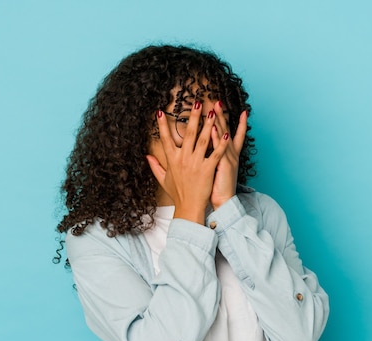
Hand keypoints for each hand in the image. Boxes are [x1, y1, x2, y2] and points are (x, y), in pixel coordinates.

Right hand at [146, 102, 228, 223]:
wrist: (189, 208)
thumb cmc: (177, 194)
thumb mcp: (163, 180)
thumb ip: (155, 166)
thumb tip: (146, 156)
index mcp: (172, 160)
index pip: (165, 139)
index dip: (162, 125)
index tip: (160, 112)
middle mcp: (184, 159)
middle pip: (188, 134)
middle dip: (193, 117)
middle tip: (197, 102)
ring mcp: (196, 164)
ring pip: (203, 140)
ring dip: (208, 124)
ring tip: (213, 111)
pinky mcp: (208, 170)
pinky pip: (216, 154)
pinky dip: (220, 144)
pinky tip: (225, 133)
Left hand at [210, 101, 247, 209]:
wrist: (223, 203)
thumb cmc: (217, 189)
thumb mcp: (217, 170)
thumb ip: (215, 159)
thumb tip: (210, 151)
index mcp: (230, 156)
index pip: (237, 136)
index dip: (241, 124)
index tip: (243, 112)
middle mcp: (231, 155)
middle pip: (227, 131)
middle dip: (224, 115)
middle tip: (218, 101)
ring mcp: (229, 159)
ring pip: (224, 136)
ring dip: (220, 121)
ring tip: (216, 107)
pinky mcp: (224, 166)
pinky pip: (219, 149)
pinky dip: (216, 138)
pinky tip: (213, 128)